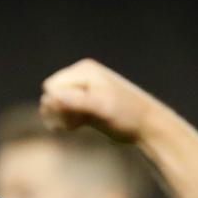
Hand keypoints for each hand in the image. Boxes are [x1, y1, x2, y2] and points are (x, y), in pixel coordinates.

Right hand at [39, 59, 162, 142]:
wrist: (147, 126)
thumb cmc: (127, 115)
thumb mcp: (101, 108)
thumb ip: (76, 101)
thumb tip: (50, 97)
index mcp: (84, 70)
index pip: (51, 87)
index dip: (57, 104)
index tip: (74, 115)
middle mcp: (81, 77)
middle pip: (51, 96)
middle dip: (58, 111)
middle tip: (75, 122)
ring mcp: (82, 91)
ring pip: (55, 106)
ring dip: (61, 118)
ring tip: (76, 125)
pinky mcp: (85, 105)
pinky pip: (63, 113)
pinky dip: (66, 122)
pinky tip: (77, 127)